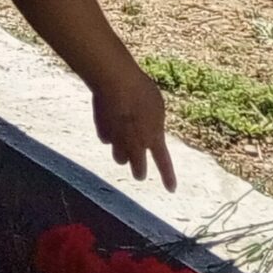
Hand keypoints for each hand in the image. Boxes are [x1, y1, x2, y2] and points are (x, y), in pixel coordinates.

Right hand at [90, 61, 176, 190]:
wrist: (115, 82)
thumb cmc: (141, 90)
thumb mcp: (157, 107)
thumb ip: (154, 124)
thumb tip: (148, 131)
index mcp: (154, 138)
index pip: (164, 164)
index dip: (168, 178)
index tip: (171, 190)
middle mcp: (135, 144)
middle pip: (138, 170)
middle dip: (139, 171)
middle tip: (139, 172)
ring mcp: (116, 139)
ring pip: (119, 158)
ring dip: (122, 154)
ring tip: (124, 144)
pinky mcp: (101, 130)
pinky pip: (106, 139)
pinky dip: (109, 134)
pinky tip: (110, 124)